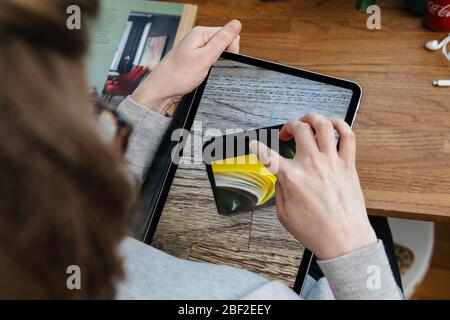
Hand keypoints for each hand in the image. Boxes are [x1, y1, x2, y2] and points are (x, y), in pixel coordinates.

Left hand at [131, 20, 241, 113]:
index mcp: (200, 33)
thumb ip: (222, 41)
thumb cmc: (178, 76)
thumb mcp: (205, 58)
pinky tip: (202, 73)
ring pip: (217, 52)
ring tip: (204, 70)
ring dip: (216, 63)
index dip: (231, 48)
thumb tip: (236, 24)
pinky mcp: (194, 58)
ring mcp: (195, 48)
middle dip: (223, 56)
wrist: (162, 89)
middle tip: (212, 66)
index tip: (223, 60)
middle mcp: (197, 38)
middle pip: (223, 42)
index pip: (228, 33)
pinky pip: (209, 59)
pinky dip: (210, 67)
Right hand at [249, 112, 376, 259]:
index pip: (268, 155)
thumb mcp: (284, 214)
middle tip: (286, 134)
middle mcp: (312, 165)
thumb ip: (280, 190)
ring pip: (323, 125)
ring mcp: (332, 162)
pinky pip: (348, 136)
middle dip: (288, 126)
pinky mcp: (348, 165)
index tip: (254, 144)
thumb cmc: (317, 231)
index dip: (257, 147)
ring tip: (307, 122)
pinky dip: (340, 125)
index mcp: (292, 178)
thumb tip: (281, 177)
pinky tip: (332, 125)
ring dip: (312, 118)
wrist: (344, 241)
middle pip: (298, 129)